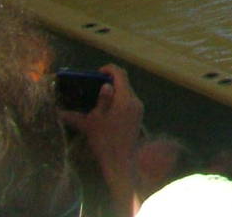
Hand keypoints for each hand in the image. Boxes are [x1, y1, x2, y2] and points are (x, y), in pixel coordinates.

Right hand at [60, 63, 142, 213]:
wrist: (120, 162)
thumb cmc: (105, 142)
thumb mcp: (92, 122)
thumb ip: (98, 102)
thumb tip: (102, 86)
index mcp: (125, 99)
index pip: (120, 75)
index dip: (109, 69)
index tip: (97, 72)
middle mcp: (135, 101)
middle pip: (125, 82)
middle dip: (110, 80)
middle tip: (94, 85)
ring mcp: (139, 109)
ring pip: (127, 92)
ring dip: (114, 90)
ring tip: (98, 97)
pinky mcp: (138, 117)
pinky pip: (129, 101)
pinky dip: (118, 99)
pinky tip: (107, 108)